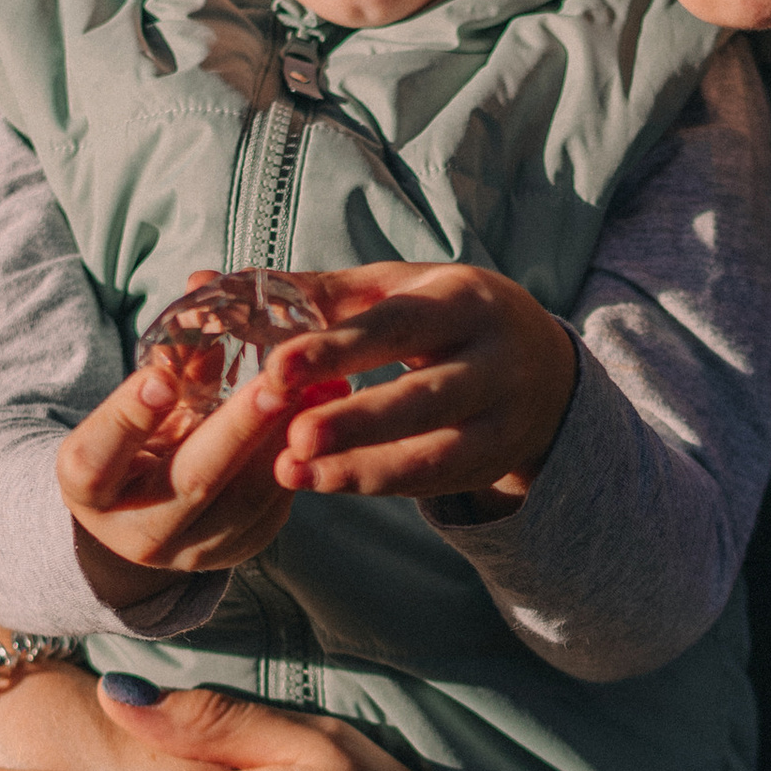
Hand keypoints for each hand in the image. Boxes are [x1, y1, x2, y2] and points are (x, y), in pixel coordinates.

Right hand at [55, 315, 337, 599]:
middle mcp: (138, 531)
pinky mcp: (243, 549)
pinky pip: (276, 504)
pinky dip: (301, 455)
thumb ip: (169, 358)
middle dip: (237, 430)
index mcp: (89, 490)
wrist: (147, 514)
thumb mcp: (134, 405)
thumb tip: (205, 285)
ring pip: (247, 498)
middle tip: (274, 384)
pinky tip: (326, 414)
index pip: (97, 460)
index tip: (159, 377)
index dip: (127, 420)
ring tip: (315, 390)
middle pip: (191, 481)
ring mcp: (194, 550)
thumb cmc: (134, 442)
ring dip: (282, 439)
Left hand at [264, 263, 579, 508]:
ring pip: (433, 453)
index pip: (399, 326)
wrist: (546, 368)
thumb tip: (224, 286)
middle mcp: (494, 362)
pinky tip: (323, 482)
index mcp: (465, 301)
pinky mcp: (492, 464)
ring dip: (361, 468)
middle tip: (295, 437)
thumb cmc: (448, 317)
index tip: (279, 367)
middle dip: (358, 420)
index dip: (339, 347)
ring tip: (294, 471)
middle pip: (425, 397)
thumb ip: (325, 295)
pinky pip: (431, 482)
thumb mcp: (402, 290)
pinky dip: (375, 484)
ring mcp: (500, 421)